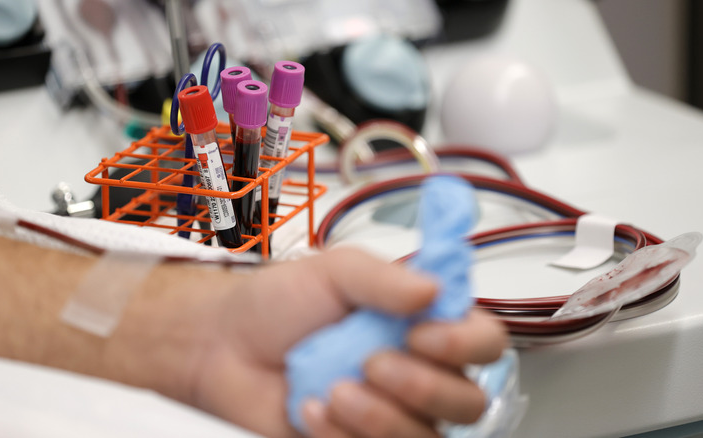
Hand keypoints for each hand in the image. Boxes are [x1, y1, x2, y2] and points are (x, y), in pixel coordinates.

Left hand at [121, 247, 507, 437]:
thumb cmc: (275, 304)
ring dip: (380, 417)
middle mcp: (412, 371)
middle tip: (373, 363)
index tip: (424, 335)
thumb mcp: (331, 270)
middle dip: (423, 387)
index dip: (466, 344)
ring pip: (428, 437)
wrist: (222, 347)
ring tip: (335, 389)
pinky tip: (312, 410)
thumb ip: (384, 278)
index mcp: (417, 323)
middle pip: (468, 401)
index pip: (481, 341)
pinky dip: (342, 435)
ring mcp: (388, 413)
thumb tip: (433, 290)